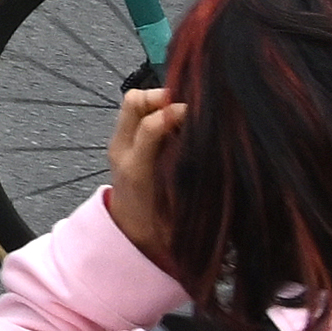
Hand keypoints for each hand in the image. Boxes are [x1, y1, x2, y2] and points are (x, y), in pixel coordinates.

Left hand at [100, 88, 184, 267]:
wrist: (131, 234)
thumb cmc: (159, 227)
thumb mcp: (178, 212)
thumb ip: (191, 182)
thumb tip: (211, 150)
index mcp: (137, 169)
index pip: (149, 127)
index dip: (173, 114)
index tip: (196, 113)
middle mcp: (123, 150)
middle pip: (134, 102)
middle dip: (162, 96)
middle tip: (190, 104)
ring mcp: (119, 144)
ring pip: (133, 103)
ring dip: (158, 100)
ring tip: (185, 110)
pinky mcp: (122, 142)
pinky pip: (135, 112)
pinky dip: (155, 107)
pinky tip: (177, 118)